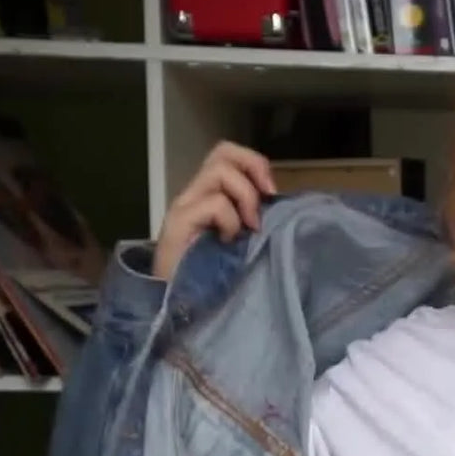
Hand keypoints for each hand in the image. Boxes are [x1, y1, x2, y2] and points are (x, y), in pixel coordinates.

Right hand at [153, 141, 276, 280]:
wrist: (177, 303)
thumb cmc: (212, 275)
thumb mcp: (240, 239)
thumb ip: (250, 215)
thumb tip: (277, 201)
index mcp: (208, 195)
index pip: (227, 155)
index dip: (254, 163)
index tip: (272, 192)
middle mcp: (193, 194)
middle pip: (223, 152)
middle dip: (253, 168)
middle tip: (265, 199)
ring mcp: (184, 206)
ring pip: (219, 172)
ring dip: (245, 197)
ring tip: (247, 227)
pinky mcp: (178, 223)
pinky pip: (215, 204)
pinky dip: (231, 221)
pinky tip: (228, 242)